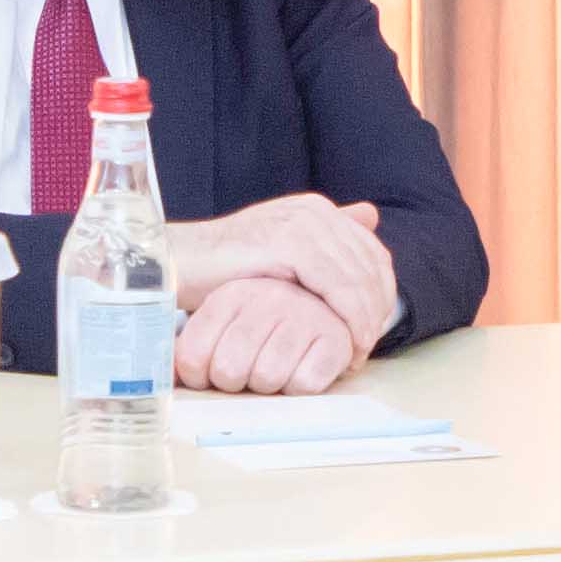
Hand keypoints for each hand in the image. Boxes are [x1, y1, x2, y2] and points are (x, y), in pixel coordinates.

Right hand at [170, 194, 397, 347]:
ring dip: (366, 319)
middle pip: (370, 264)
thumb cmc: (222, 269)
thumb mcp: (278, 252)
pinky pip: (337, 285)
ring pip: (358, 277)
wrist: (178, 265)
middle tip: (368, 347)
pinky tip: (348, 340)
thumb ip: (322, 239)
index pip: (372, 252)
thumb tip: (370, 214)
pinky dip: (349, 316)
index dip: (382, 293)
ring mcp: (302, 223)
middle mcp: (314, 211)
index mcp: (316, 210)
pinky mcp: (289, 243)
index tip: (373, 330)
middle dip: (377, 309)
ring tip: (359, 351)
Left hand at [174, 274, 361, 395]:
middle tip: (248, 374)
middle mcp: (265, 298)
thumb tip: (158, 381)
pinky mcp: (335, 337)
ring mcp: (302, 314)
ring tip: (277, 369)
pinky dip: (301, 387)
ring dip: (269, 387)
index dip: (199, 378)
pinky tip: (302, 368)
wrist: (328, 310)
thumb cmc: (266, 328)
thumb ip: (188, 351)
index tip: (211, 375)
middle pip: (228, 370)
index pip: (192, 356)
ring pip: (266, 378)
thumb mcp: (224, 328)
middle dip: (235, 384)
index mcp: (229, 295)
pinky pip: (304, 384)